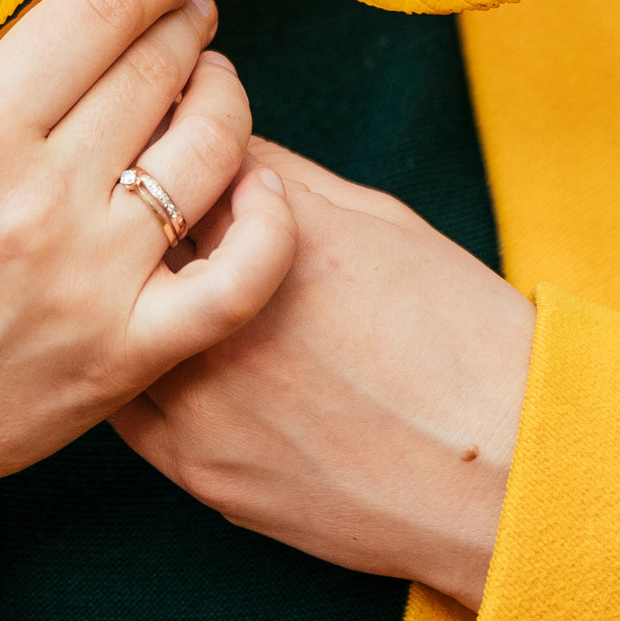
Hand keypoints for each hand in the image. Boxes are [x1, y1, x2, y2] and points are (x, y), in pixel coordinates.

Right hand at [0, 0, 299, 620]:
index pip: (96, 14)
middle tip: (195, 13)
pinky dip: (267, 223)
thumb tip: (84, 13)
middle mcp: (37, 198)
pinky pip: (239, 279)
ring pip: (208, 151)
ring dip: (226, 97)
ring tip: (217, 83)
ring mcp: (91, 280)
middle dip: (186, 25)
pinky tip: (262, 186)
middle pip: (155, 70)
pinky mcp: (126, 355)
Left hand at [113, 140, 534, 614]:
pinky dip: (133, 371)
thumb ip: (287, 180)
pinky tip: (161, 355)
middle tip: (148, 212)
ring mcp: (202, 403)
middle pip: (129, 244)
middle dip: (134, 222)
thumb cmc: (464, 339)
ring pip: (112, 325)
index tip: (170, 143)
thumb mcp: (386, 225)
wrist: (507, 477)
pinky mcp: (197, 471)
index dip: (169, 148)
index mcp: (281, 241)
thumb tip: (219, 148)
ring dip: (121, 300)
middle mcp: (228, 320)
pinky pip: (126, 406)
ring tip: (152, 290)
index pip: (175, 162)